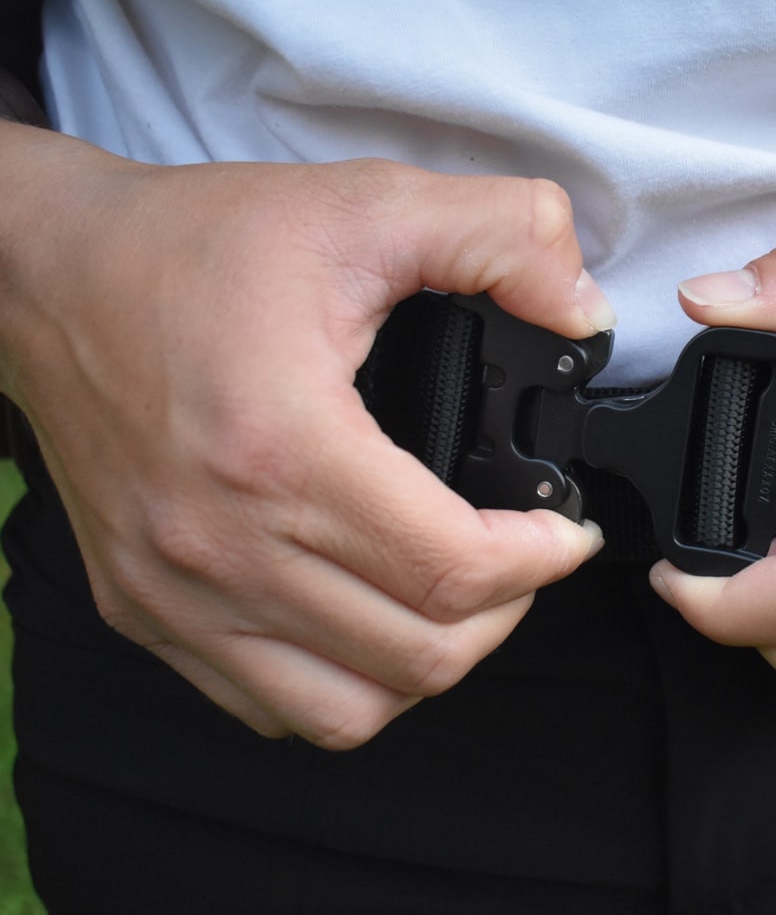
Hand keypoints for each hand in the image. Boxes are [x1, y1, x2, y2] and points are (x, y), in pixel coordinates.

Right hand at [0, 125, 613, 747]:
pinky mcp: (145, 611)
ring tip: (456, 596)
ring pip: (350, 710)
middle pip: (418, 658)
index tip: (566, 530)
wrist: (45, 275)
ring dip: (430, 664)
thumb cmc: (190, 246)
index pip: (452, 571)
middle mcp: (222, 545)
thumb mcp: (362, 204)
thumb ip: (499, 236)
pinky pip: (270, 706)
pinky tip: (369, 619)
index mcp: (282, 450)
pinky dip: (345, 684)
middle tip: (525, 557)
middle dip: (506, 614)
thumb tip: (583, 306)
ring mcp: (176, 593)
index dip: (543, 561)